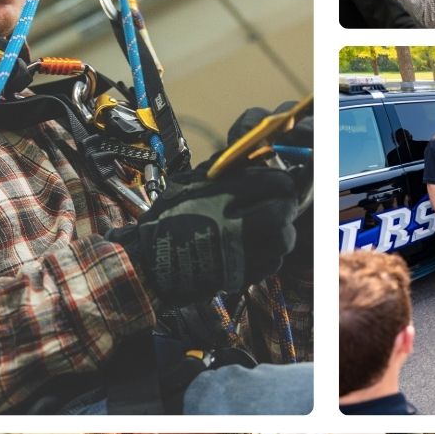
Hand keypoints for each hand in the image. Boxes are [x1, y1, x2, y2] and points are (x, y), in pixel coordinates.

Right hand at [107, 164, 298, 306]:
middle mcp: (232, 224)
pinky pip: (272, 264)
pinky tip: (256, 248)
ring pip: (284, 240)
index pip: (273, 182)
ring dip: (282, 232)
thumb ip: (223, 169)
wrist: (148, 263)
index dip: (281, 182)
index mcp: (220, 196)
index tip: (278, 184)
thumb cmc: (166, 220)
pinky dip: (270, 255)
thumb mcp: (189, 183)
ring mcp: (237, 254)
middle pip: (284, 212)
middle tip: (279, 205)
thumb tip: (255, 156)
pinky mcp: (240, 276)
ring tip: (269, 228)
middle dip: (286, 206)